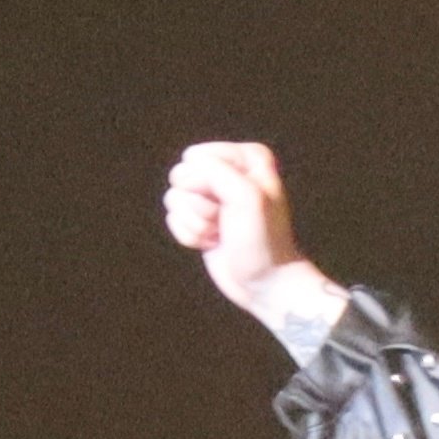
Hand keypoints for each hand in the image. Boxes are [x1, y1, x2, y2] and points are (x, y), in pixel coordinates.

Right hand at [162, 141, 337, 338]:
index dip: (208, 182)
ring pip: (174, 199)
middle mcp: (228, 172)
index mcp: (248, 158)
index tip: (236, 201)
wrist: (265, 282)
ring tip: (223, 233)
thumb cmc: (262, 240)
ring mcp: (211, 197)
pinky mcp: (199, 219)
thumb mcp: (247, 196)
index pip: (197, 156)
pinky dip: (191, 236)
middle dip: (200, 205)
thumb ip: (214, 171)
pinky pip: (173, 219)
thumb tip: (182, 177)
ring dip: (197, 224)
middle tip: (228, 220)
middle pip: (181, 176)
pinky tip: (214, 243)